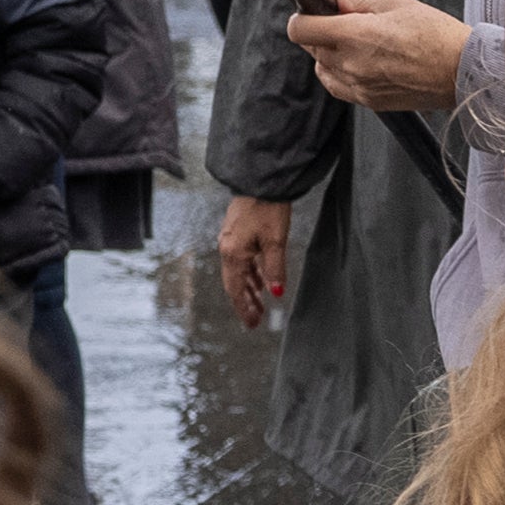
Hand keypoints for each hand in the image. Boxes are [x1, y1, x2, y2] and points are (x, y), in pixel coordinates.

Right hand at [206, 190, 293, 323]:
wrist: (261, 180)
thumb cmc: (268, 208)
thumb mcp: (275, 242)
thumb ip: (274, 269)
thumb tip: (276, 292)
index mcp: (233, 253)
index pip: (235, 289)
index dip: (243, 308)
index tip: (251, 324)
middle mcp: (227, 248)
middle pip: (234, 282)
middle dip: (245, 302)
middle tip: (256, 319)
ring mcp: (231, 239)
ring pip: (238, 272)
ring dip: (248, 289)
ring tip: (260, 303)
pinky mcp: (237, 232)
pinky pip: (241, 260)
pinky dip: (250, 273)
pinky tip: (260, 280)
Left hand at [286, 0, 474, 115]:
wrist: (464, 71)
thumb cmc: (436, 33)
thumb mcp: (396, 5)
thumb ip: (357, 3)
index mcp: (354, 35)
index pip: (301, 30)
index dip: (303, 17)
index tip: (315, 10)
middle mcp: (351, 63)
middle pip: (311, 48)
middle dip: (320, 32)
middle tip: (343, 21)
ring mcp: (359, 86)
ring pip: (322, 68)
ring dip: (329, 54)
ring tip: (355, 43)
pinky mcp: (370, 102)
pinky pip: (339, 87)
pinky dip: (339, 74)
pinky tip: (360, 63)